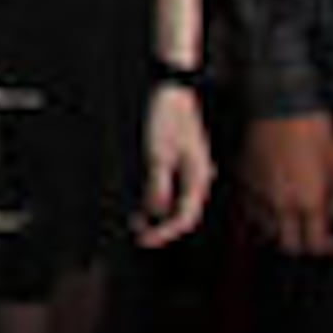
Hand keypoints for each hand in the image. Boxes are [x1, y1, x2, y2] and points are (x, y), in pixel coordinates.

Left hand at [136, 85, 214, 246]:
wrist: (170, 92)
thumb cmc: (167, 119)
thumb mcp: (158, 154)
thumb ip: (157, 186)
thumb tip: (155, 213)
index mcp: (198, 179)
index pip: (184, 218)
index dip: (164, 233)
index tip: (144, 240)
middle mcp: (197, 179)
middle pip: (181, 214)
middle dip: (158, 225)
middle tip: (135, 231)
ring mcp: (189, 172)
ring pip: (174, 203)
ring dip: (155, 213)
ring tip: (134, 219)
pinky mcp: (179, 165)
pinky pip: (170, 190)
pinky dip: (155, 198)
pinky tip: (140, 202)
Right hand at [241, 112, 332, 258]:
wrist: (280, 107)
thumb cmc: (314, 134)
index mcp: (309, 203)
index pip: (314, 246)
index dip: (327, 248)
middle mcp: (281, 206)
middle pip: (287, 247)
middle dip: (302, 245)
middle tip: (311, 234)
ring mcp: (257, 196)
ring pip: (264, 233)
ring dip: (279, 232)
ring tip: (289, 221)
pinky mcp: (242, 183)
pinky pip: (247, 213)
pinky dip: (258, 217)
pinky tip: (269, 206)